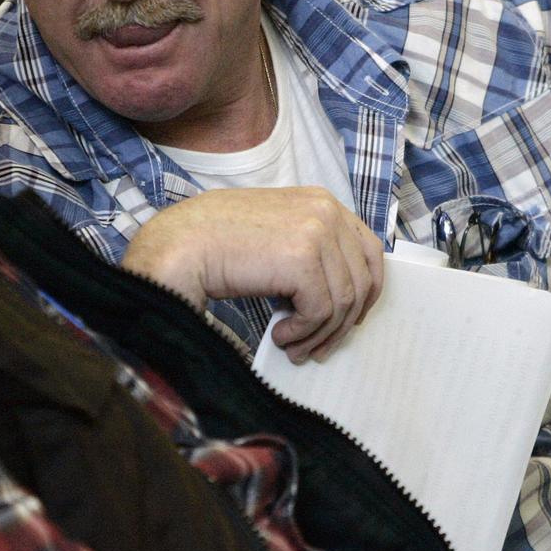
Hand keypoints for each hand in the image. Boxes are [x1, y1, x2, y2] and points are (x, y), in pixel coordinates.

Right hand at [120, 188, 384, 360]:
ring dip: (317, 334)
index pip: (369, 250)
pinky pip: (321, 312)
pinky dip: (302, 332)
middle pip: (361, 281)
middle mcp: (326, 211)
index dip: (366, 291)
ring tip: (292, 347)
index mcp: (322, 201)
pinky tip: (278, 335)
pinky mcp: (303, 260)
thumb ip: (309, 249)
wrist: (180, 246)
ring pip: (343, 303)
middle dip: (342, 324)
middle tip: (317, 348)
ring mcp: (317, 233)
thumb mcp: (276, 233)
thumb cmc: (217, 244)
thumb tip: (338, 296)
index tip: (351, 319)